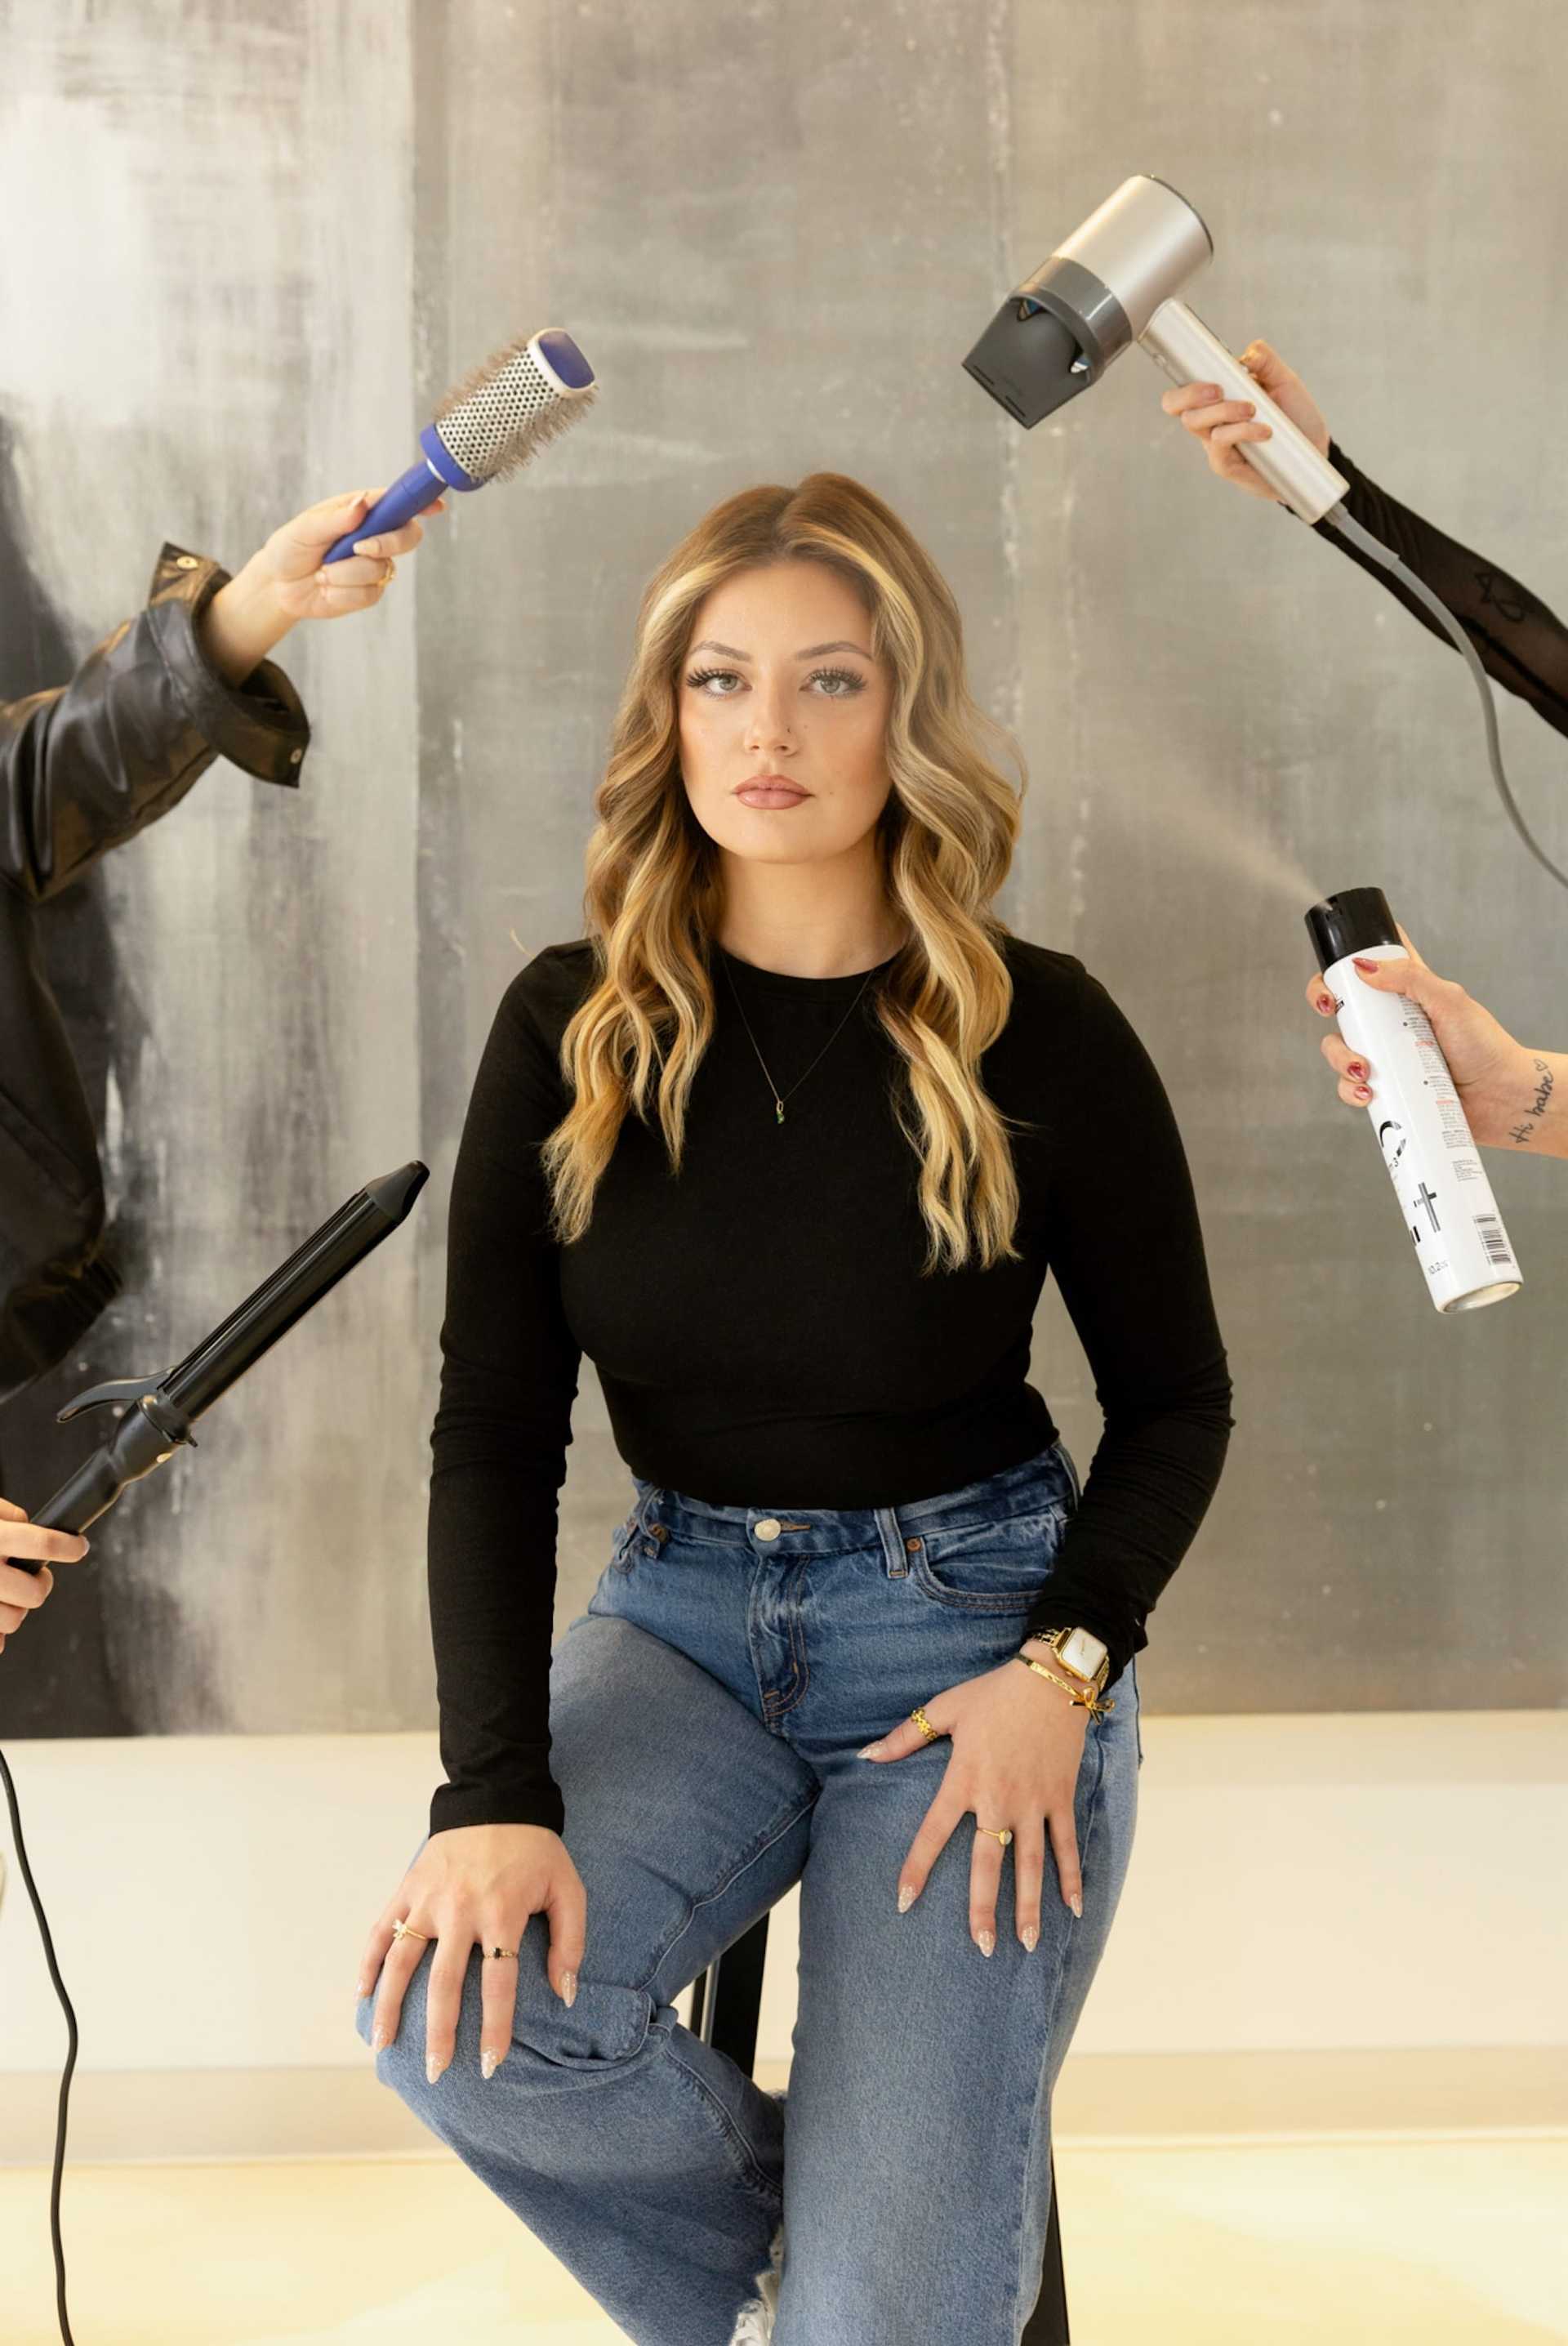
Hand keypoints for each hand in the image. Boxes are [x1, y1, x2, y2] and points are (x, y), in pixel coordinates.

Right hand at [0, 1497, 88, 1653]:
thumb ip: (6, 1515)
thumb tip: (30, 1524)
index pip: (43, 1546)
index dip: (68, 1547)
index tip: (78, 1547)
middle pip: (34, 1593)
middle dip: (43, 1584)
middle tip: (40, 1577)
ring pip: (14, 1620)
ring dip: (17, 1608)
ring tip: (9, 1593)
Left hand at [197, 484, 450, 687]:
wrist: (279, 585)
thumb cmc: (290, 548)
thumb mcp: (305, 528)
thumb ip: (335, 518)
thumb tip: (361, 506)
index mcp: (363, 511)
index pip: (398, 503)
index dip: (420, 502)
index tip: (436, 506)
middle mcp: (375, 536)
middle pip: (408, 536)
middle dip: (386, 543)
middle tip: (359, 547)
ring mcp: (375, 565)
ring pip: (382, 569)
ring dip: (346, 573)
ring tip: (322, 572)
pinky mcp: (369, 591)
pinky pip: (369, 593)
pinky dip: (342, 591)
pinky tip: (327, 587)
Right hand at [358, 1823, 584, 2083]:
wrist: (497, 1798)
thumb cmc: (536, 1851)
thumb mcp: (567, 1889)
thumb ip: (569, 1942)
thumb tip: (564, 1994)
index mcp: (502, 1914)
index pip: (498, 1984)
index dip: (495, 2029)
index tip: (491, 2066)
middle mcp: (461, 1911)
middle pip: (445, 1984)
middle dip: (441, 2034)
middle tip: (437, 2073)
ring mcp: (429, 1900)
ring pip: (403, 1962)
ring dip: (391, 2006)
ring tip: (383, 2046)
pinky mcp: (408, 1887)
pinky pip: (382, 1929)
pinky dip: (368, 1961)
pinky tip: (361, 1994)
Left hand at [858, 1656, 1089, 1953]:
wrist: (1052, 1679)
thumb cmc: (994, 1693)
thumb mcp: (945, 1709)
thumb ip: (905, 1737)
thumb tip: (866, 1756)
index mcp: (964, 1780)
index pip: (934, 1833)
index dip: (917, 1868)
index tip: (903, 1902)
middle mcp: (999, 1799)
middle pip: (987, 1863)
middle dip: (984, 1908)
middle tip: (980, 1947)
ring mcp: (1034, 1802)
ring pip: (1030, 1864)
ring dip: (1030, 1905)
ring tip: (1027, 1944)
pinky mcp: (1061, 1798)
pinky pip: (1067, 1844)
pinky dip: (1073, 1876)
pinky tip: (1074, 1908)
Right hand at [1159, 337, 1329, 503]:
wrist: (1313, 448)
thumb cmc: (1294, 416)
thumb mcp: (1285, 382)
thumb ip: (1268, 363)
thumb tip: (1249, 351)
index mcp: (1217, 398)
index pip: (1183, 389)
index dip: (1182, 379)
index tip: (1204, 368)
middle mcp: (1209, 420)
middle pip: (1175, 405)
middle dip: (1192, 393)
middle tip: (1219, 390)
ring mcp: (1214, 443)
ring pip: (1195, 422)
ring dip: (1224, 411)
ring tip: (1253, 409)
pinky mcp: (1224, 464)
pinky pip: (1219, 443)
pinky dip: (1241, 431)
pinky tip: (1264, 431)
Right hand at [1306, 920, 1544, 1148]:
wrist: (1500, 1098)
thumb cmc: (1485, 1045)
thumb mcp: (1450, 1001)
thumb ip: (1411, 978)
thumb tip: (1363, 967)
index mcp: (1406, 991)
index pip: (1369, 964)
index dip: (1344, 960)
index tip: (1337, 969)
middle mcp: (1390, 1021)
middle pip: (1341, 1003)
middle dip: (1324, 1003)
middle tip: (1330, 1010)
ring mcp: (1385, 1054)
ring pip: (1339, 1047)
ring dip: (1340, 1057)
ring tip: (1364, 1070)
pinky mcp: (1385, 1087)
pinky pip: (1351, 1086)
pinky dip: (1350, 1090)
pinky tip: (1368, 1094)